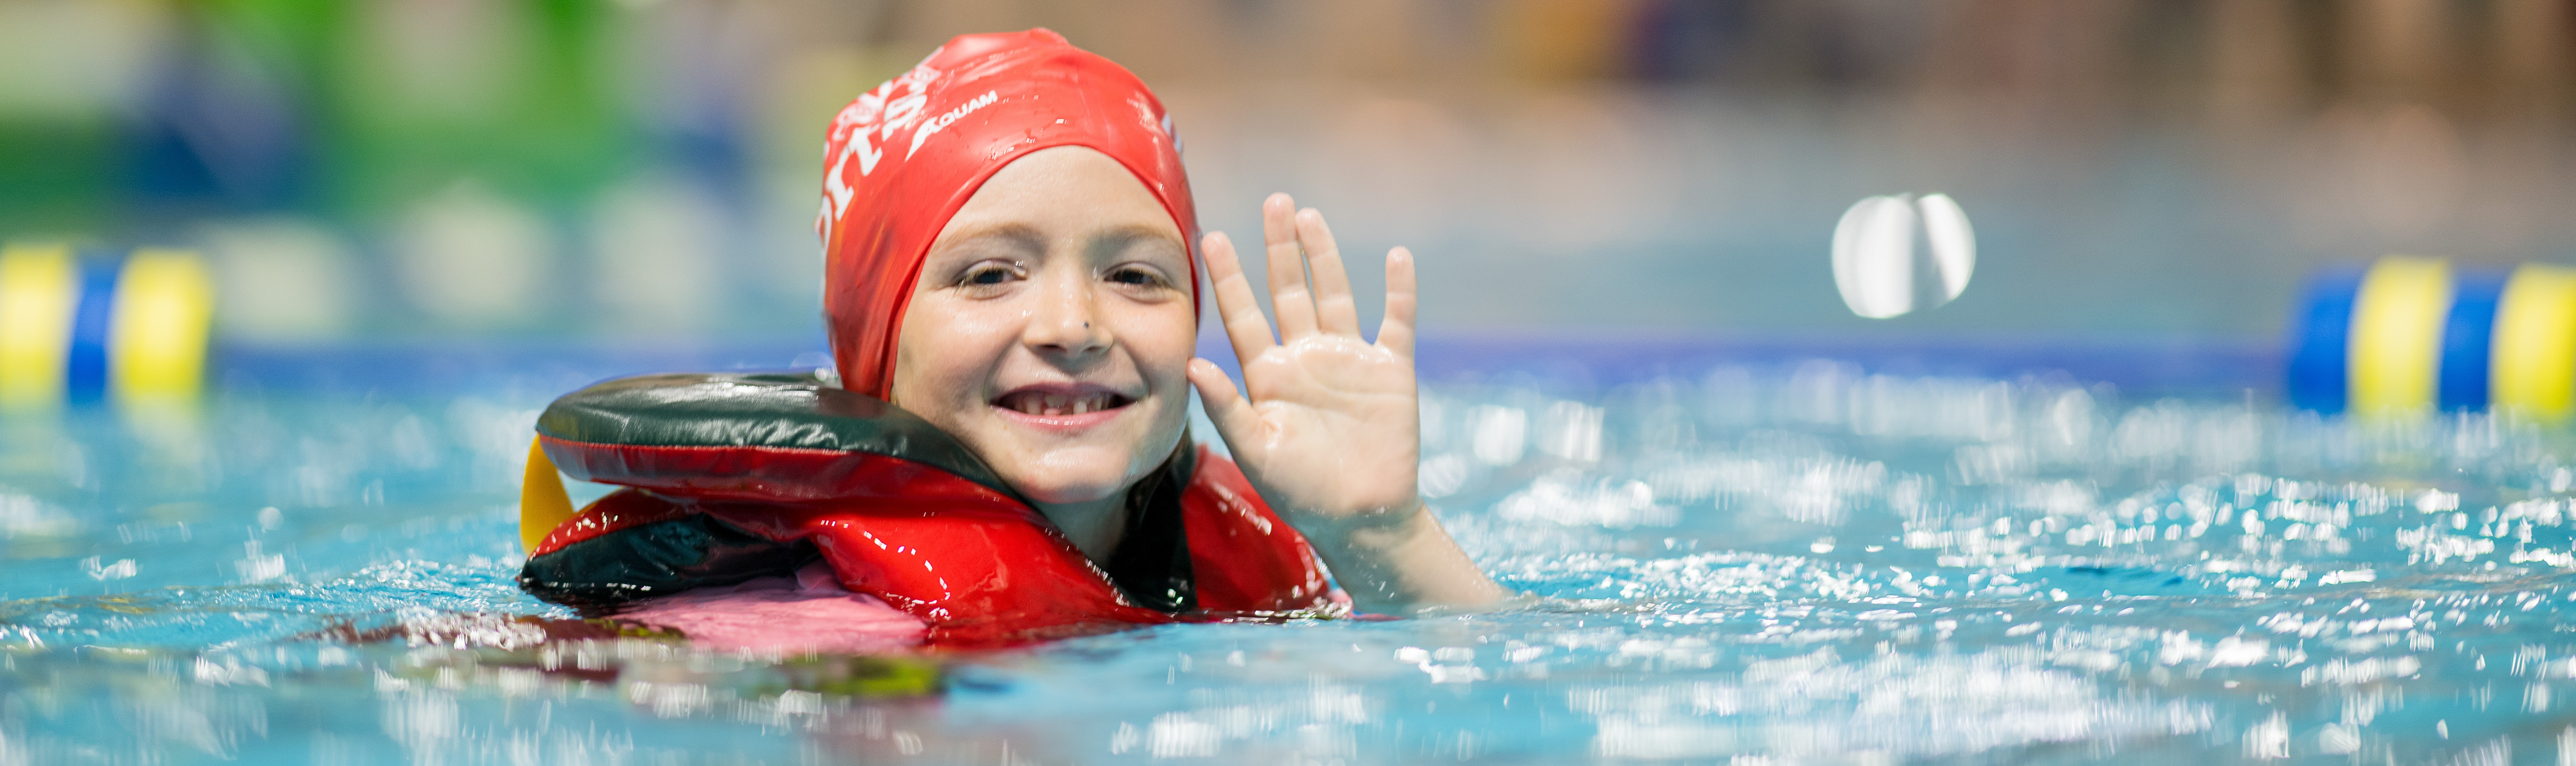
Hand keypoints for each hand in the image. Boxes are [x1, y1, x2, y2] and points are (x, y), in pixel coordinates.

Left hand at [1187, 193, 1504, 613]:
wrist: (1361, 518)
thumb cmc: (1302, 491)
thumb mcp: (1256, 449)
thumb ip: (1226, 405)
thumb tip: (1192, 364)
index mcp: (1269, 376)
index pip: (1243, 314)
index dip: (1228, 276)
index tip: (1210, 235)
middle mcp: (1306, 358)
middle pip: (1289, 291)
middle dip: (1279, 248)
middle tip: (1273, 201)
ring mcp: (1348, 361)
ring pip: (1334, 294)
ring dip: (1324, 256)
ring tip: (1309, 215)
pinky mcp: (1390, 371)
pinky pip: (1396, 321)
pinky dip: (1399, 290)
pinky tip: (1397, 257)